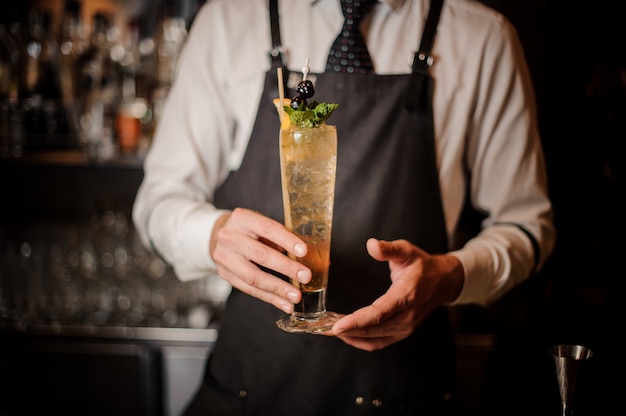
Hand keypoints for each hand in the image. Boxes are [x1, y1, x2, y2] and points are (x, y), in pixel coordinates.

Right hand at [210, 208, 311, 313]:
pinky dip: (269, 298)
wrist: (218, 235)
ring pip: (253, 277)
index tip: (304, 251)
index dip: (287, 240)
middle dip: (286, 268)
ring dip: (278, 289)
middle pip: (260, 255)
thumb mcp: (261, 224)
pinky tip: (284, 303)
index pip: (267, 228)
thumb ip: (280, 237)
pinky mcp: (225, 274)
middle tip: (305, 276)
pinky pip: (249, 289)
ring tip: (296, 296)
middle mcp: (230, 237)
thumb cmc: (248, 230)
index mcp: (243, 218)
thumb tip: (308, 255)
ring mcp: (224, 257)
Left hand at [330, 238, 463, 350]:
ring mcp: (405, 328)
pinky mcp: (401, 332)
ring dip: (350, 337)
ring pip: (373, 339)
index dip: (357, 321)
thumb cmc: (422, 265)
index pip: (379, 313)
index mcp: (406, 295)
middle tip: (321, 327)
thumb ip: (389, 248)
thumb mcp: (407, 250)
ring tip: (327, 330)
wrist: (443, 282)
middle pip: (373, 329)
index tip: (337, 326)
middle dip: (346, 331)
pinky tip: (345, 334)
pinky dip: (360, 341)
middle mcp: (407, 316)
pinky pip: (378, 342)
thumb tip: (371, 245)